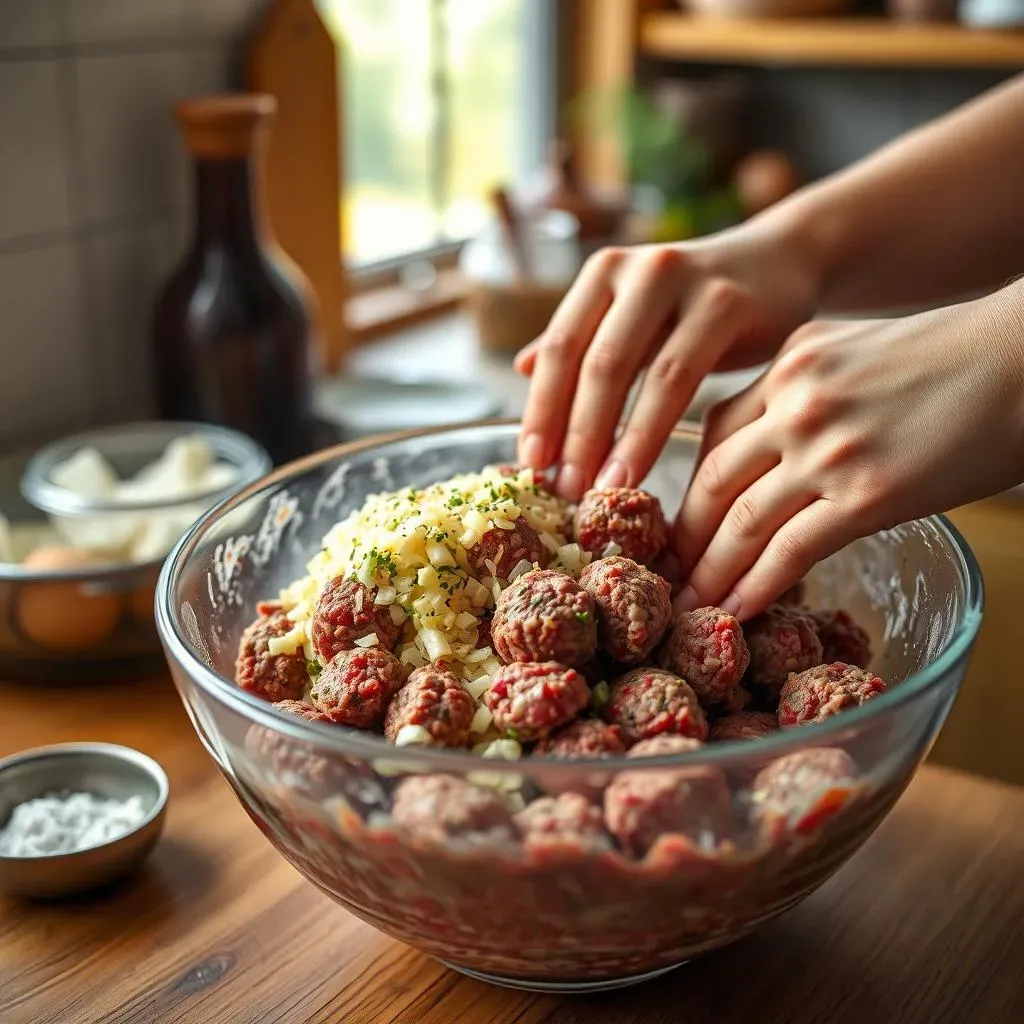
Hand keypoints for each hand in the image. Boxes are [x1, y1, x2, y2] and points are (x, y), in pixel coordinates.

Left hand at [514, 216, 820, 498]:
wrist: (784, 262)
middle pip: (592, 362)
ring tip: (598, 490)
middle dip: (572, 432)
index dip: (540, 407)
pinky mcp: (727, 304)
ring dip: (611, 439)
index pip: (559, 347)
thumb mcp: (636, 313)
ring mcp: (683, 281)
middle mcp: (637, 270)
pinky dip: (652, 430)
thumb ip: (585, 338)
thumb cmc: (699, 302)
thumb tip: (521, 368)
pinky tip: (640, 467)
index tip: (531, 463)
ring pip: (635, 372)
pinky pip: (679, 378)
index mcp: (604, 273)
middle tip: (562, 487)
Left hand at [674, 288, 1023, 620]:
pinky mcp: (869, 493)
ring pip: (743, 520)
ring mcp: (829, 448)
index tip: (680, 521)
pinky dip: (756, 585)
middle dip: (684, 535)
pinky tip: (737, 610)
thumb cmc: (957, 360)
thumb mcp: (858, 353)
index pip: (715, 432)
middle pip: (715, 479)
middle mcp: (797, 401)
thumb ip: (806, 393)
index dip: (690, 484)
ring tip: (687, 608)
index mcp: (791, 365)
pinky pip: (791, 548)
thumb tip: (775, 446)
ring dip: (709, 572)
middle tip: (664, 574)